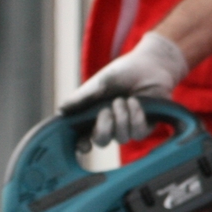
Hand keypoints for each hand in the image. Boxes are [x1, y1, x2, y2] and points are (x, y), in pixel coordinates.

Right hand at [59, 31, 189, 145]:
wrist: (150, 64)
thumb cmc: (123, 73)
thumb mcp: (99, 83)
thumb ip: (82, 98)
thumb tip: (61, 110)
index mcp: (95, 115)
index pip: (85, 136)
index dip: (82, 144)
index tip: (84, 146)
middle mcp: (111, 124)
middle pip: (102, 142)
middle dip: (103, 129)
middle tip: (106, 111)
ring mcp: (128, 126)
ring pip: (121, 138)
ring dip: (121, 117)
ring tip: (123, 99)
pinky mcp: (145, 126)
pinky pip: (138, 133)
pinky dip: (135, 117)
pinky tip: (135, 102)